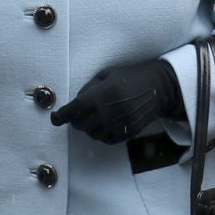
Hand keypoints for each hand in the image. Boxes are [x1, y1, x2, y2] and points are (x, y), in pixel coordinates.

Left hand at [50, 59, 178, 143]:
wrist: (159, 87)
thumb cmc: (130, 77)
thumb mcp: (107, 75)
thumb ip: (89, 88)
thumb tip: (75, 104)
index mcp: (104, 93)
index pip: (76, 109)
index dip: (62, 115)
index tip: (55, 118)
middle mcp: (112, 111)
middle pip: (82, 125)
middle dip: (75, 120)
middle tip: (76, 114)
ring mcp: (121, 123)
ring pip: (93, 134)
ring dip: (88, 128)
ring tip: (92, 118)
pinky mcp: (129, 132)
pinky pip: (107, 140)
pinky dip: (100, 135)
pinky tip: (103, 125)